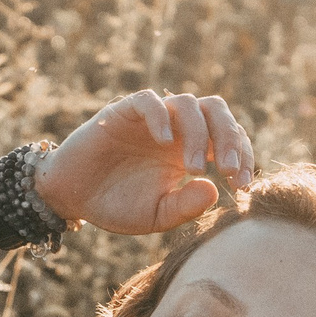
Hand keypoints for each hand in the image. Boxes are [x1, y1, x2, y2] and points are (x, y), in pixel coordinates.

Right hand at [35, 90, 254, 235]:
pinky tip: (164, 143)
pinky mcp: (123, 113)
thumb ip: (185, 206)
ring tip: (195, 167)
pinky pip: (148, 101)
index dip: (243, 156)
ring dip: (199, 134)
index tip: (244, 185)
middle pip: (216, 111)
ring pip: (188, 103)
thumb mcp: (156, 215)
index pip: (229, 138)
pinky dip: (160, 117)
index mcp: (190, 149)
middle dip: (231, 138)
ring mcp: (150, 118)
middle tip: (230, 170)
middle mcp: (175, 128)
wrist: (71, 198)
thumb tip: (214, 190)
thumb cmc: (115, 205)